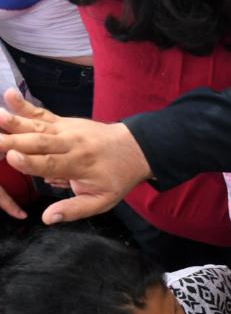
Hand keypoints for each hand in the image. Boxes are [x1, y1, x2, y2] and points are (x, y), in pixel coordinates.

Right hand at [0, 90, 150, 223]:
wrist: (136, 149)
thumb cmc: (118, 178)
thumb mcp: (102, 200)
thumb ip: (74, 209)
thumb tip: (48, 218)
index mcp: (79, 165)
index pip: (52, 163)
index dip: (31, 162)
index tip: (13, 158)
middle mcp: (71, 144)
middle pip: (39, 142)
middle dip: (13, 141)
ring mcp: (67, 130)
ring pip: (38, 126)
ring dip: (14, 120)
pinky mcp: (64, 122)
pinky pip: (42, 113)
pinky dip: (25, 105)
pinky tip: (9, 94)